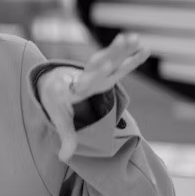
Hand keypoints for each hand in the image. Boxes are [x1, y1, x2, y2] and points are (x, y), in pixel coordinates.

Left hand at [38, 33, 150, 161]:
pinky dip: (128, 53)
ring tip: (132, 37)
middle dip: (107, 58)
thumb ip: (66, 138)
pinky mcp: (103, 67)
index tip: (85, 79)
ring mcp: (95, 71)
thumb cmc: (57, 104)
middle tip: (115, 49)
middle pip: (97, 68)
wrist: (52, 84)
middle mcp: (86, 78)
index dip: (83, 84)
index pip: (80, 87)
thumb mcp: (60, 120)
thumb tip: (63, 158)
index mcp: (75, 91)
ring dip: (120, 49)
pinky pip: (117, 59)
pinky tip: (142, 45)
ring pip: (109, 58)